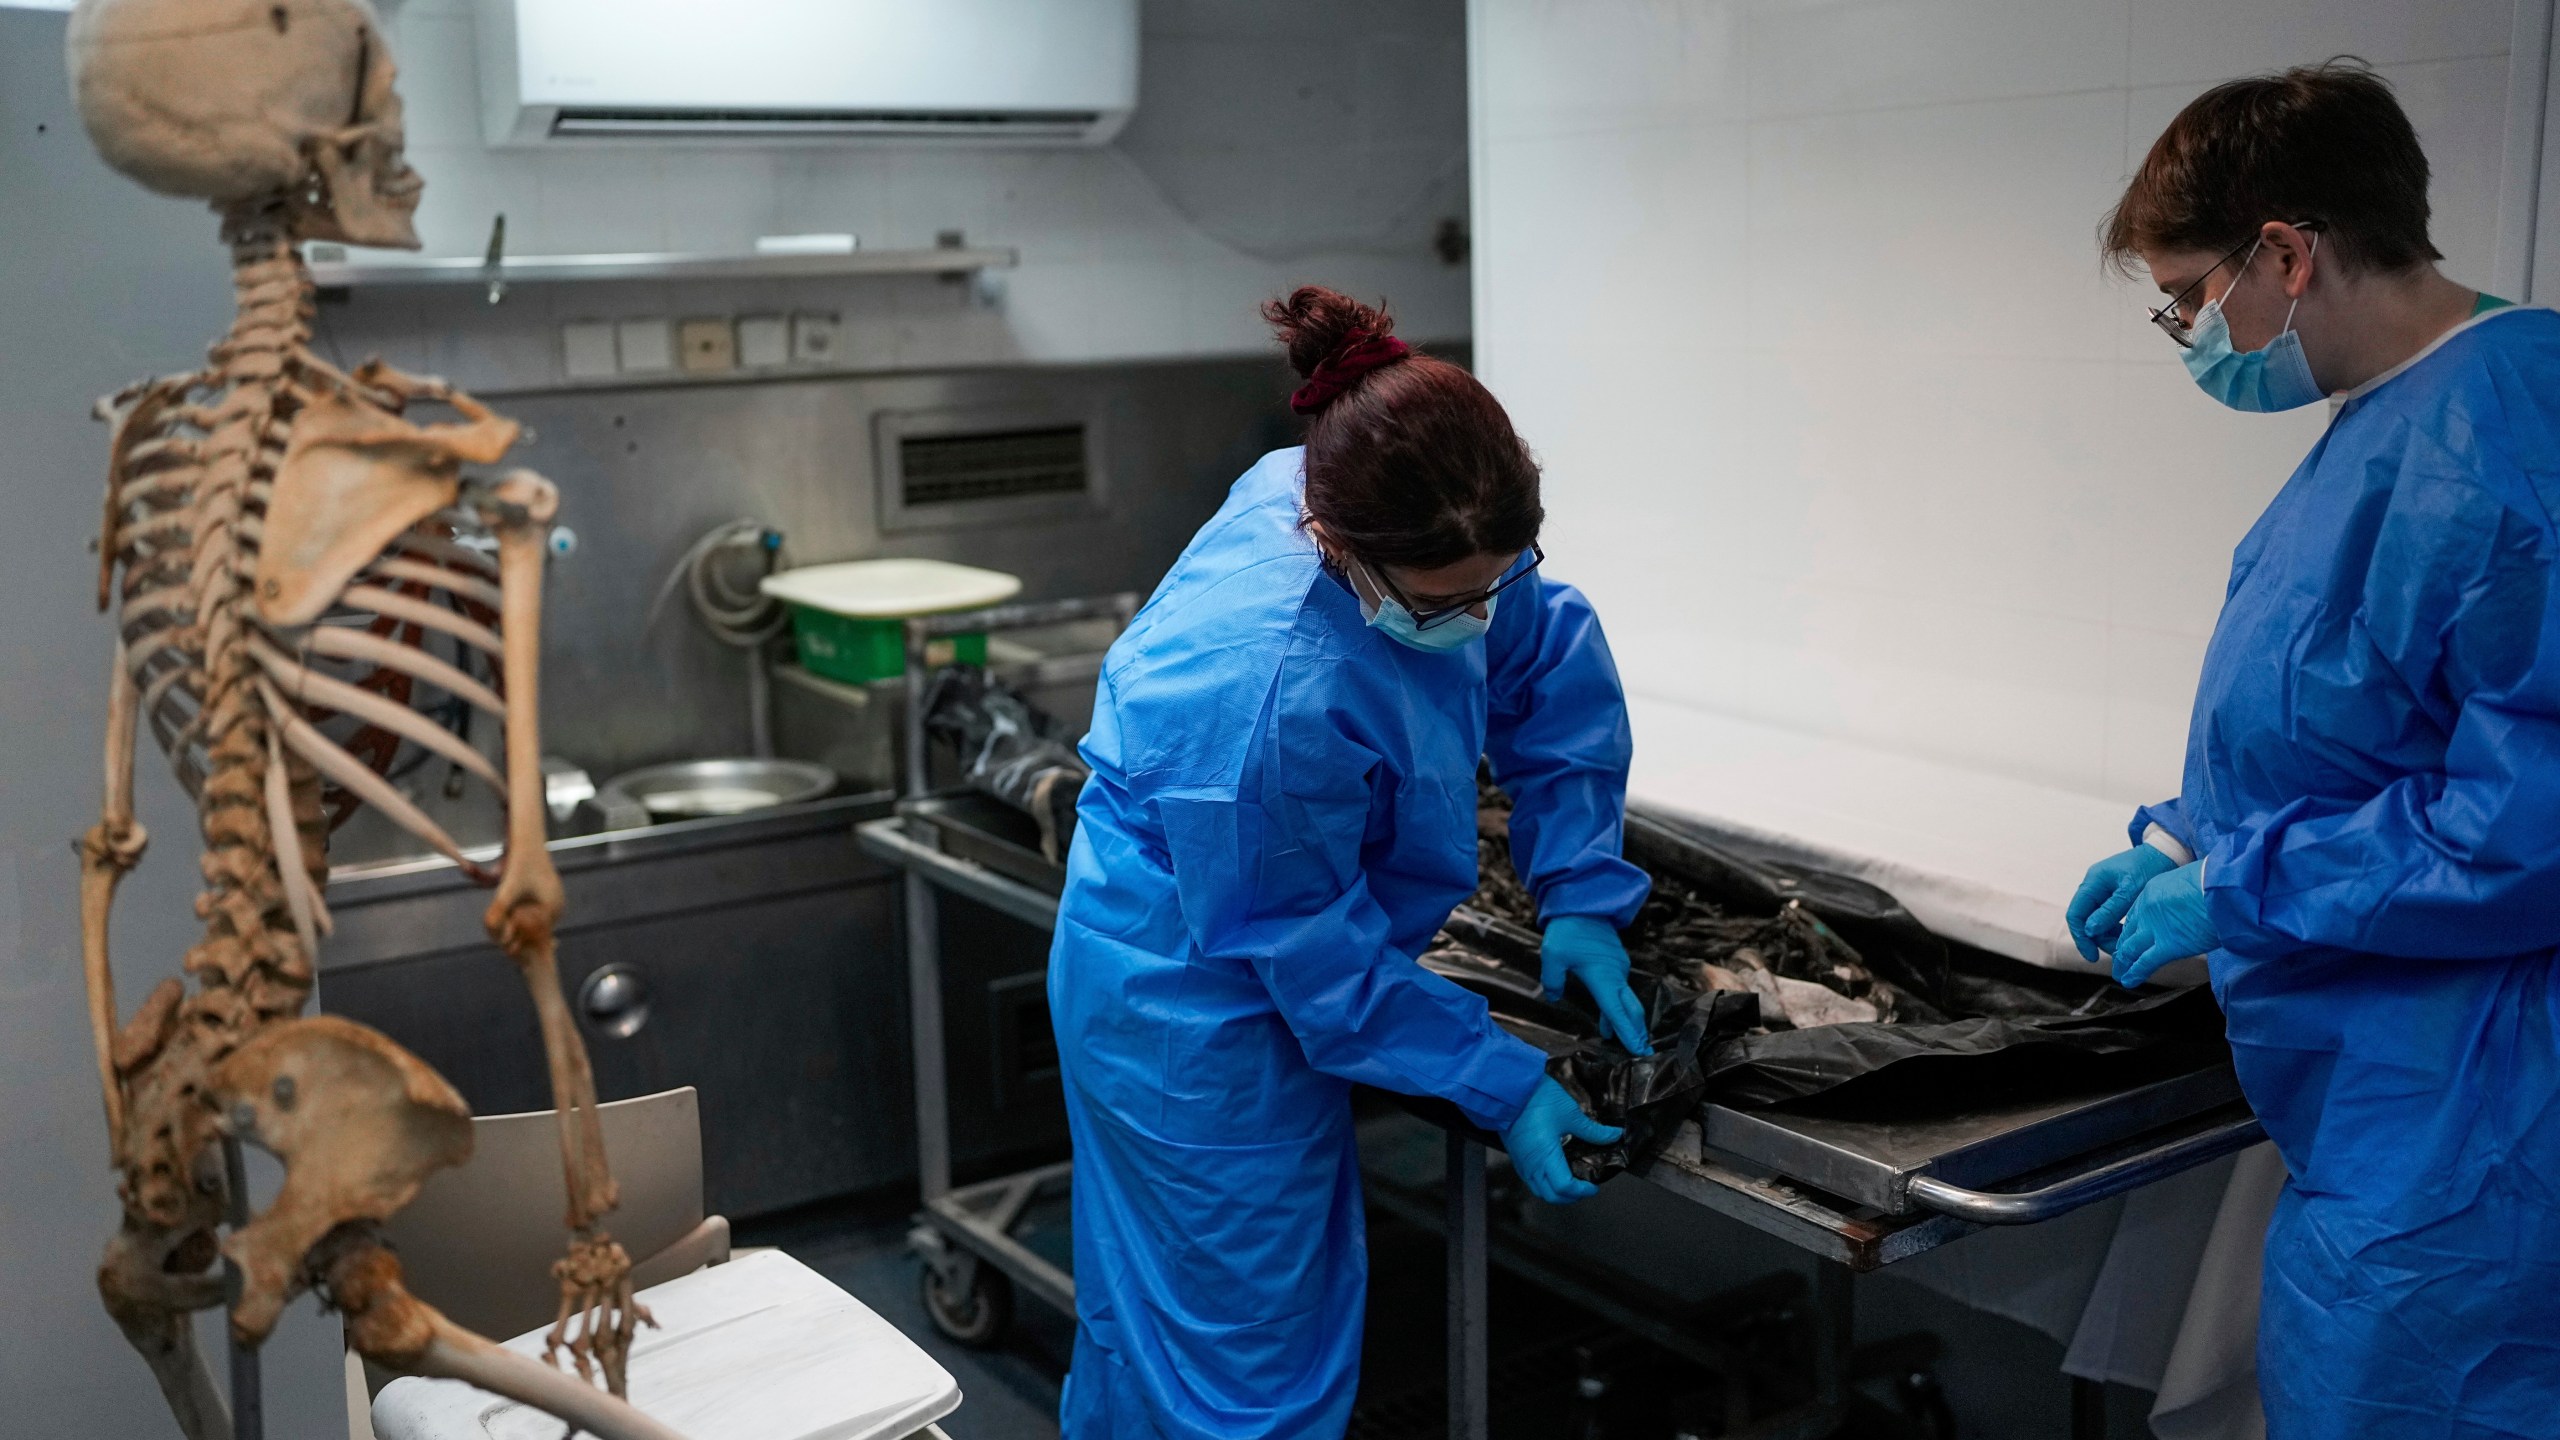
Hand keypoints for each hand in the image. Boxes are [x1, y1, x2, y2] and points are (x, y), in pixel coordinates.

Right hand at [1500, 1077, 1622, 1204]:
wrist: (1509, 1088)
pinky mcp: (1515, 1155)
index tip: (1594, 1185)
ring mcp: (1521, 1162)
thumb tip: (1613, 1136)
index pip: (1565, 1188)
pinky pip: (1530, 1179)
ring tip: (1571, 1182)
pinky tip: (1554, 1169)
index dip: (1582, 1191)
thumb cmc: (1537, 1099)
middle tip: (1585, 1188)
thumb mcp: (1570, 1114)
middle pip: (1551, 1196)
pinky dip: (1544, 1182)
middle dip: (1570, 1197)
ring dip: (1556, 1192)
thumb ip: (1593, 1131)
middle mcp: (1531, 1165)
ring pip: (1538, 1190)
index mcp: (1545, 1157)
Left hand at [1540, 915, 1652, 1054]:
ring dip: (1625, 1018)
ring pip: (1626, 998)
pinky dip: (1619, 1004)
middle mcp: (1616, 975)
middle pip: (1631, 1009)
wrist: (1583, 901)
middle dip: (1635, 1031)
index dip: (1627, 1033)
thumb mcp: (1553, 956)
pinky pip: (1620, 988)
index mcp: (1603, 978)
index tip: (1638, 1051)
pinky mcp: (1616, 961)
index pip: (1617, 1012)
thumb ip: (1553, 980)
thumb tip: (1553, 996)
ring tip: (1623, 1037)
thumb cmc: (1568, 929)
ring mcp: (1619, 967)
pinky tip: (1610, 1012)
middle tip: (1640, 1051)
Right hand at [2065, 845, 2178, 962]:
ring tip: (2125, 944)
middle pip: (2085, 920)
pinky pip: (2106, 916)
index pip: (2076, 914)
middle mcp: (2093, 886)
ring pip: (2095, 920)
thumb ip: (2110, 910)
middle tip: (2117, 951)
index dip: (2081, 937)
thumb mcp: (2131, 891)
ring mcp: (2102, 890)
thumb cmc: (2150, 867)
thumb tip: (2090, 930)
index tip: (2092, 956)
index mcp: (2093, 882)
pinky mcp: (2113, 895)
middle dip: (2097, 938)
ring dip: (2106, 935)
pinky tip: (2127, 934)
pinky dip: (2114, 928)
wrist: (2167, 854)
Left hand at [2112, 863, 2217, 986]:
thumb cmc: (2216, 881)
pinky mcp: (2169, 946)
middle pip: (2129, 932)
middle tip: (2119, 958)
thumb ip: (2181, 896)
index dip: (2131, 929)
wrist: (2224, 888)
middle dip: (2122, 947)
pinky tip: (2129, 980)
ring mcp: (2156, 929)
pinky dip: (2135, 973)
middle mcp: (2148, 910)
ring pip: (2131, 949)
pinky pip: (2145, 962)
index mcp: (2152, 891)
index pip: (2135, 915)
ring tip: (2120, 973)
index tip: (2128, 938)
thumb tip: (2190, 906)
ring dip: (2124, 963)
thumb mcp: (2188, 881)